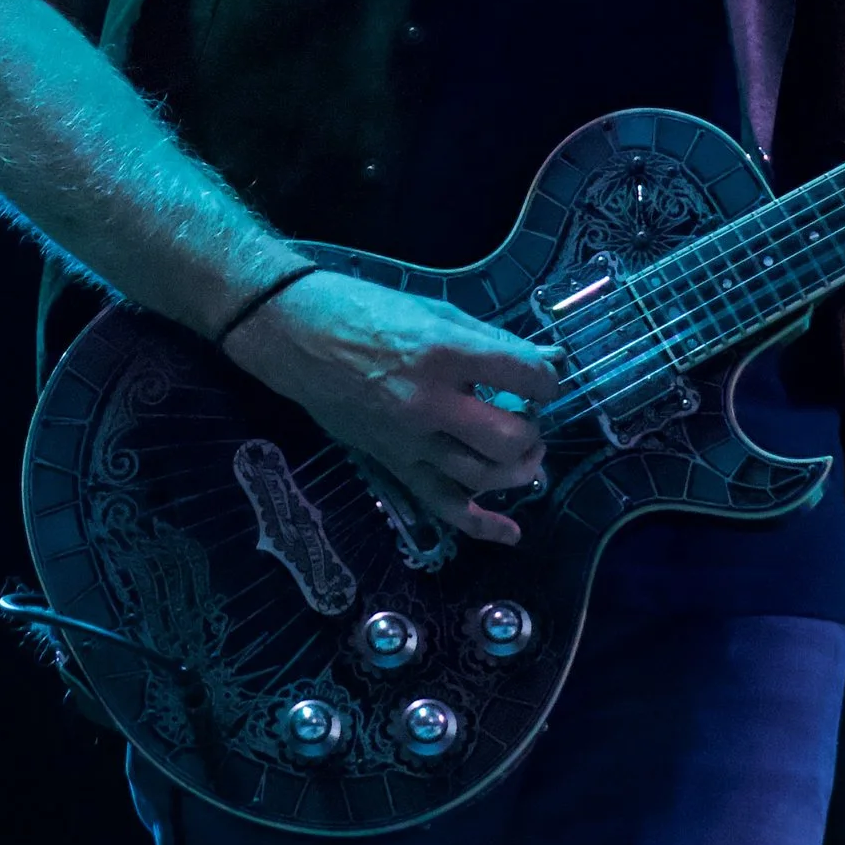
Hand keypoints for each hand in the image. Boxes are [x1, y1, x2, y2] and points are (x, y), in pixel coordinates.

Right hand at [227, 271, 560, 544]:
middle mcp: (429, 402)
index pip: (524, 377)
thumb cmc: (365, 310)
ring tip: (523, 454)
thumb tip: (549, 358)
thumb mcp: (436, 311)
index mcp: (444, 352)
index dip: (548, 382)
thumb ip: (493, 340)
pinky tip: (511, 534)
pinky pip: (442, 505)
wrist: (295, 335)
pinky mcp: (393, 464)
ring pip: (483, 477)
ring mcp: (410, 439)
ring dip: (518, 471)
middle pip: (508, 438)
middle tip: (528, 419)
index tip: (544, 382)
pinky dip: (481, 526)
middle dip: (532, 432)